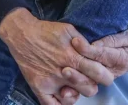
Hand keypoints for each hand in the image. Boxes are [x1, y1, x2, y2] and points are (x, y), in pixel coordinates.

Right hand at [0, 8, 114, 104]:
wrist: (22, 34)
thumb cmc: (47, 31)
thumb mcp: (70, 30)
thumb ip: (84, 43)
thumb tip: (96, 52)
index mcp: (73, 56)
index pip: (98, 73)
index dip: (105, 76)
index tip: (104, 74)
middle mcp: (63, 72)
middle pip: (90, 89)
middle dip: (93, 85)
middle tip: (88, 79)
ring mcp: (50, 82)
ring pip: (73, 99)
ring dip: (77, 93)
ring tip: (74, 85)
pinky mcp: (39, 87)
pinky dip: (59, 104)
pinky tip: (63, 95)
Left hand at [57, 25, 127, 97]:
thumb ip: (113, 40)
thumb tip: (96, 44)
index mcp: (122, 58)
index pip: (101, 55)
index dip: (87, 49)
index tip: (74, 41)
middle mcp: (115, 70)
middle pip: (94, 72)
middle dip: (79, 69)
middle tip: (64, 64)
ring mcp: (110, 74)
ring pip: (92, 80)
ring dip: (78, 78)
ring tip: (64, 72)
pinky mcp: (106, 75)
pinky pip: (92, 80)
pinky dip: (81, 81)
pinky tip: (68, 79)